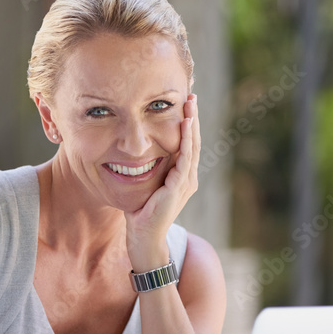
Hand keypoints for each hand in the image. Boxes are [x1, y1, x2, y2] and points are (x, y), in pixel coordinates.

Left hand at [125, 93, 199, 270]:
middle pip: (193, 142)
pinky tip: (185, 124)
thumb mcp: (146, 184)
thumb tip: (139, 151)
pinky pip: (185, 158)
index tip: (185, 105)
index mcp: (182, 177)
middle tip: (191, 96)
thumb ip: (150, 170)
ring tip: (191, 104)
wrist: (143, 237)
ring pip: (192, 147)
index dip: (187, 125)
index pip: (187, 145)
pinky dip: (186, 139)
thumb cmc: (141, 213)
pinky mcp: (179, 187)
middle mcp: (188, 178)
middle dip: (193, 118)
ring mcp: (186, 182)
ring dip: (192, 123)